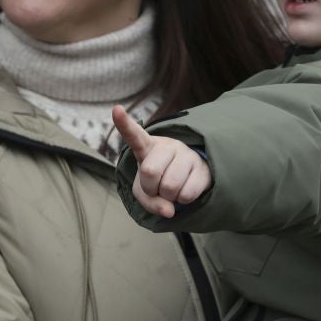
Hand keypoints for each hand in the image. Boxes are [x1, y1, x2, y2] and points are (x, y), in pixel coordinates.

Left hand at [113, 105, 210, 219]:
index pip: (133, 134)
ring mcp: (187, 154)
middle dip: (150, 188)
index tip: (116, 109)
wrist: (187, 178)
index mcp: (146, 146)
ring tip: (170, 189)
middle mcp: (167, 145)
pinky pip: (187, 193)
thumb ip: (149, 202)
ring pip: (170, 186)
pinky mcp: (203, 167)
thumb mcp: (144, 192)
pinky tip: (184, 190)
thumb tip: (169, 210)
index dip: (124, 123)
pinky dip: (182, 201)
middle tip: (155, 187)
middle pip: (149, 172)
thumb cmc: (158, 181)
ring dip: (167, 197)